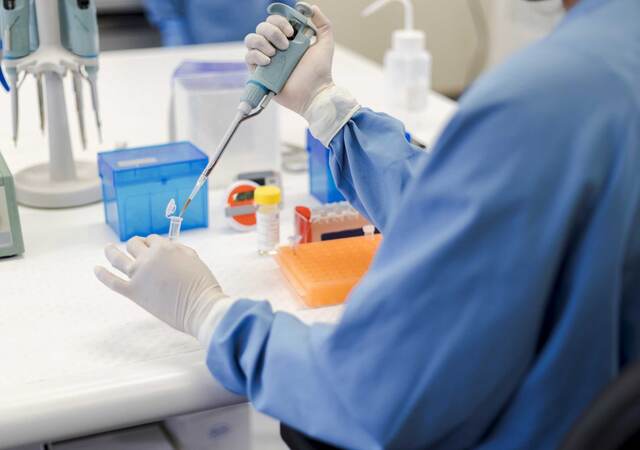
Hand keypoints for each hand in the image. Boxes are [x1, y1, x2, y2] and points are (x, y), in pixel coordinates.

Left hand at [94, 235, 230, 341]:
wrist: (200, 306)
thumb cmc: (202, 285)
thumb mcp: (194, 259)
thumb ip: (179, 251)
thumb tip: (171, 247)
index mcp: (165, 247)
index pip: (152, 239)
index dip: (151, 243)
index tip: (152, 248)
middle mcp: (149, 257)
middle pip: (133, 245)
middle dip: (134, 245)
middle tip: (134, 250)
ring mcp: (139, 274)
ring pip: (118, 258)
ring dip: (110, 251)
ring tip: (107, 248)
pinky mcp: (133, 292)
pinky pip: (112, 281)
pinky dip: (102, 275)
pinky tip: (96, 269)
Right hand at [244, 5, 334, 114]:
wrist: (314, 92)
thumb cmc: (320, 71)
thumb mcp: (325, 43)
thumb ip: (322, 23)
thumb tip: (310, 7)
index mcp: (287, 38)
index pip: (274, 20)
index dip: (280, 21)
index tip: (292, 32)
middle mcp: (274, 46)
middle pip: (261, 27)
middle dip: (273, 32)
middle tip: (286, 45)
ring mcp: (265, 59)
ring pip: (251, 39)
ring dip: (262, 42)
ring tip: (275, 53)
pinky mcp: (259, 73)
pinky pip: (248, 56)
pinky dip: (257, 55)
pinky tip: (269, 61)